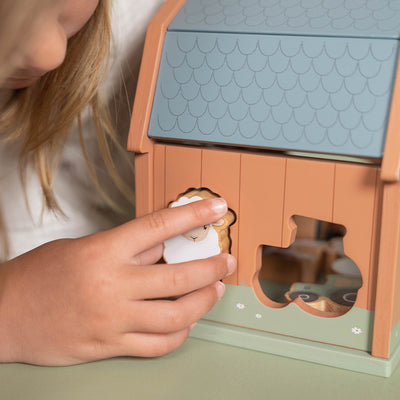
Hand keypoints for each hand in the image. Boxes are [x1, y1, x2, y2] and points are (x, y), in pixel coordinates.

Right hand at [0, 198, 235, 365]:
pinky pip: (158, 345)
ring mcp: (113, 320)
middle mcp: (113, 285)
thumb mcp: (83, 246)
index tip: (216, 207)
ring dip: (203, 301)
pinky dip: (180, 334)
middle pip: (179, 277)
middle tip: (227, 261)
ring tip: (214, 290)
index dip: (193, 215)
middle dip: (212, 267)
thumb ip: (126, 248)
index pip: (159, 227)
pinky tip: (187, 323)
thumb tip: (165, 245)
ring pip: (176, 316)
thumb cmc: (39, 275)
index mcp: (103, 251)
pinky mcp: (109, 346)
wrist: (5, 314)